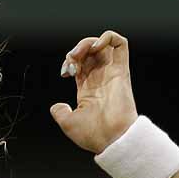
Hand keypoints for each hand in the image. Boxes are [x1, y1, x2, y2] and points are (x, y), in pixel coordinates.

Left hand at [51, 30, 138, 153]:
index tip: (65, 72)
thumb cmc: (93, 135)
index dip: (69, 61)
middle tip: (72, 60)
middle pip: (90, 52)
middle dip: (78, 49)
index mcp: (89, 89)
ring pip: (103, 45)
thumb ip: (60, 113)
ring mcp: (111, 74)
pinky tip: (96, 47)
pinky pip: (121, 45)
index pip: (81, 64)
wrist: (112, 139)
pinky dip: (108, 38)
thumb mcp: (68, 123)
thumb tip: (56, 106)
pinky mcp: (122, 71)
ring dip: (88, 42)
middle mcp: (101, 79)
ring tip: (81, 52)